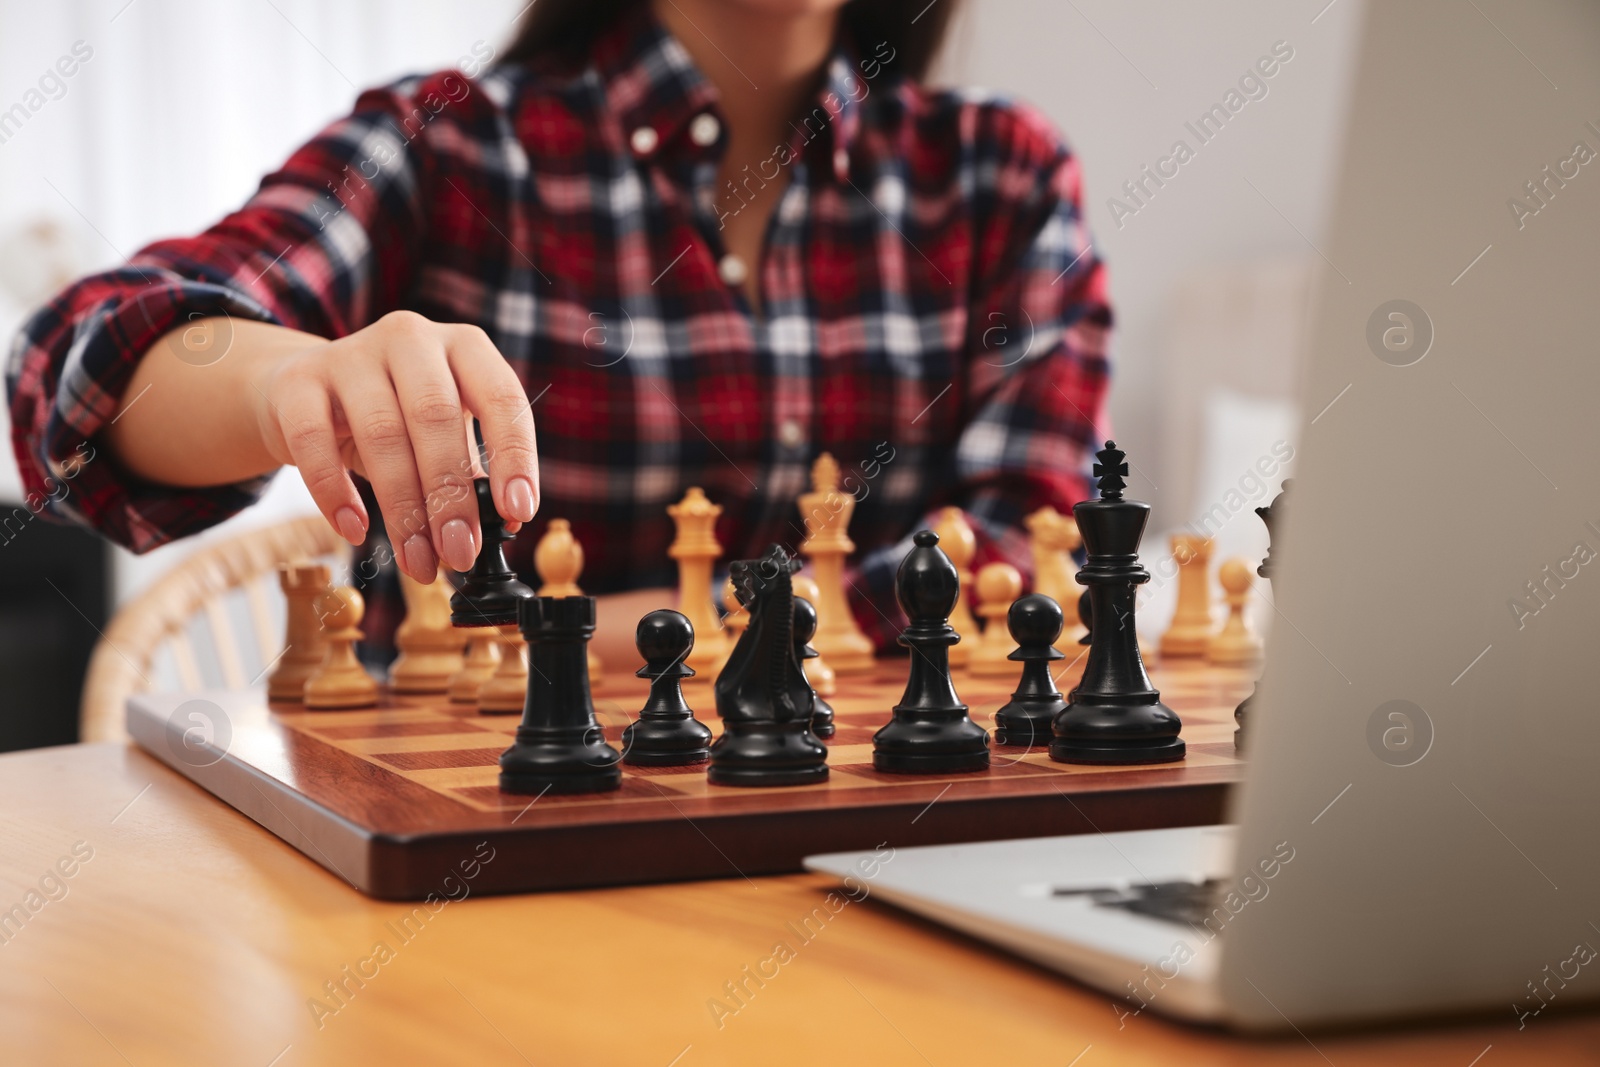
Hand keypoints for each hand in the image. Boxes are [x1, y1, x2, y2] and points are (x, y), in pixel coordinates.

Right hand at [250, 310, 538, 581]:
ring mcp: (351, 354)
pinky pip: (314, 441)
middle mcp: (411, 338)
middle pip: (436, 418)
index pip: (501, 397)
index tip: (518, 511)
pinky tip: (355, 530)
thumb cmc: (395, 416)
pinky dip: (335, 493)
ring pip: (381, 435)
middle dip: (451, 496)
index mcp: (464, 346)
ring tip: (417, 559)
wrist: (305, 390)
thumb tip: (508, 522)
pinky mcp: (298, 381)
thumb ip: (475, 471)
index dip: (514, 456)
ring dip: (402, 509)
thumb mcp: (444, 433)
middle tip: (459, 552)